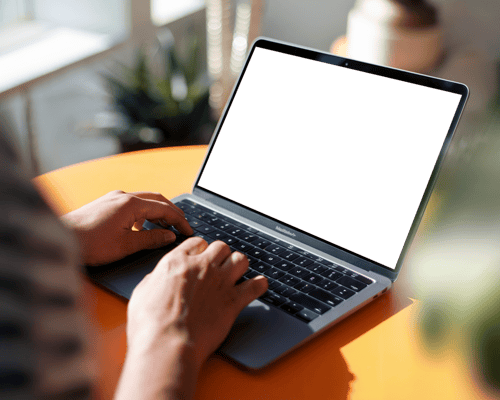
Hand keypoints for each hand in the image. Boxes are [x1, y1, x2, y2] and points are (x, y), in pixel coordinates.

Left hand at [61, 190, 192, 265]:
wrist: (60, 239)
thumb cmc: (90, 244)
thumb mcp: (126, 245)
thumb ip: (151, 239)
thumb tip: (169, 236)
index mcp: (131, 204)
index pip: (164, 208)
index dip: (179, 220)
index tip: (188, 230)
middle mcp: (123, 196)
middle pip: (156, 199)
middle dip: (172, 212)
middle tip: (182, 225)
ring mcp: (113, 198)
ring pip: (144, 201)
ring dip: (157, 212)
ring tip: (165, 228)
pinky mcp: (105, 204)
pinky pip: (131, 205)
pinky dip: (143, 214)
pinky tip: (140, 228)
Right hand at [117, 237, 267, 398]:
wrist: (168, 344)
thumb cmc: (150, 324)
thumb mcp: (142, 294)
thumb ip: (154, 280)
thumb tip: (158, 279)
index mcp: (177, 262)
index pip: (196, 242)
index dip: (199, 249)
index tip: (201, 255)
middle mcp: (202, 267)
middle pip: (221, 246)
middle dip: (221, 255)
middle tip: (218, 265)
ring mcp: (220, 282)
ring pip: (240, 259)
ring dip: (239, 265)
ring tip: (236, 273)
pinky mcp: (233, 301)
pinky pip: (256, 286)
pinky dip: (259, 285)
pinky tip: (257, 286)